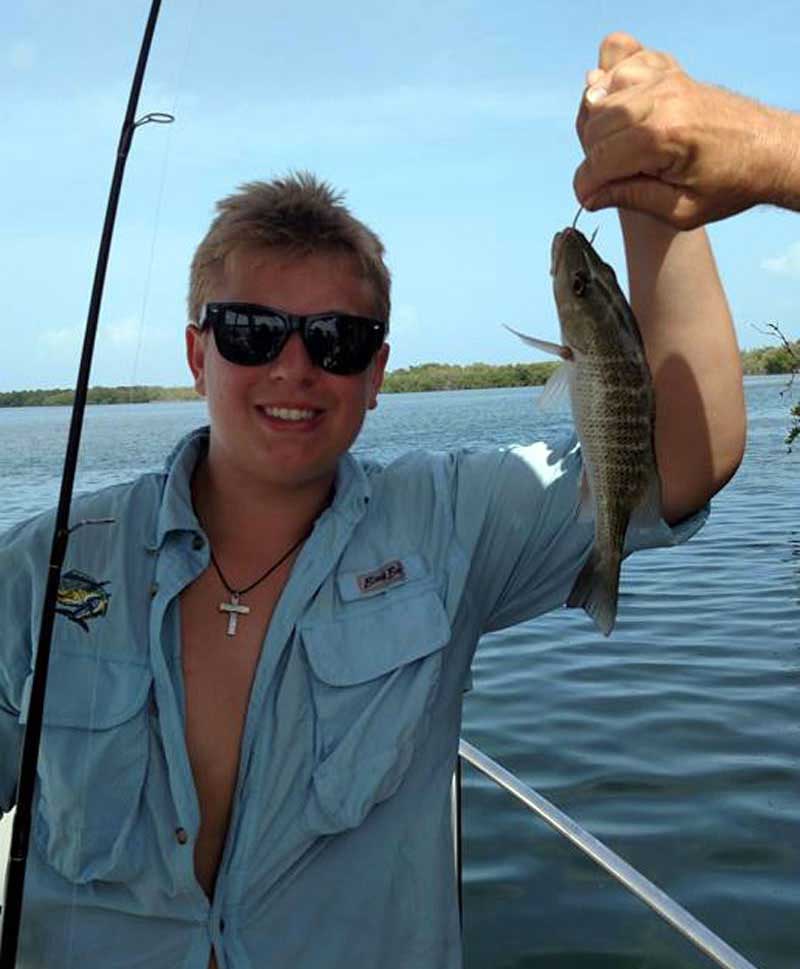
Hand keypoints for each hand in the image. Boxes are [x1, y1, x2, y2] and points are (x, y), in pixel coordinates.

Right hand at [573, 32, 785, 229]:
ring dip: (597, 126)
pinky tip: (620, 116)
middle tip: (608, 178)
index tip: (590, 199)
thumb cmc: (730, 183)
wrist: (768, 150)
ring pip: (600, 96)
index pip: (600, 160)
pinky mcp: (669, 70)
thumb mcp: (681, 210)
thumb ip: (631, 199)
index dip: (587, 186)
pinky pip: (620, 68)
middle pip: (595, 125)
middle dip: (591, 157)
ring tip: (615, 150)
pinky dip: (609, 89)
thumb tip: (590, 196)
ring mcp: (665, 79)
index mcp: (665, 137)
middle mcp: (662, 100)